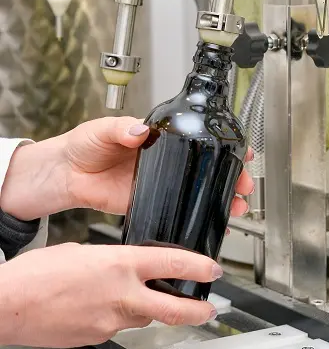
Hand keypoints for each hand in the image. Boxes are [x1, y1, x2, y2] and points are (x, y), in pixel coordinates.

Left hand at [0, 117, 253, 220]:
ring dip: (217, 197)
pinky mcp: (145, 201)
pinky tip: (208, 220)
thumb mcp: (102, 129)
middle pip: (203, 166)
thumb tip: (138, 129)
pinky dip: (191, 215)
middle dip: (228, 175)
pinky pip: (173, 208)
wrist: (64, 173)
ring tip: (238, 206)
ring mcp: (156, 182)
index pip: (194, 137)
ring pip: (194, 189)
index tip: (239, 148)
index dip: (219, 142)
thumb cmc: (82, 145)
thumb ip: (120, 128)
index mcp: (155, 137)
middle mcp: (161, 160)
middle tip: (245, 183)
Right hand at [0, 243, 221, 347]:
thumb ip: (112, 260)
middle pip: (175, 308)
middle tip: (210, 309)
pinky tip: (104, 307)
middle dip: (198, 310)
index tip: (213, 269)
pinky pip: (119, 327)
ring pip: (145, 318)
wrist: (10, 305)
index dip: (199, 267)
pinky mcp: (99, 337)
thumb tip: (123, 267)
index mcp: (120, 264)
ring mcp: (111, 321)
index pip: (173, 264)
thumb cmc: (38, 274)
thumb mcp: (83, 250)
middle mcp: (122, 294)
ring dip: (151, 310)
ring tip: (146, 300)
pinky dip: (121, 317)